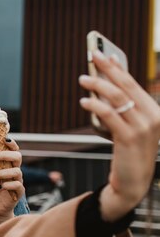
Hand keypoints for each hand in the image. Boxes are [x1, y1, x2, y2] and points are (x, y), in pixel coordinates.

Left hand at [0, 138, 24, 224]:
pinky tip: (0, 186)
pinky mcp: (19, 192)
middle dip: (7, 154)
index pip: (13, 151)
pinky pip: (17, 185)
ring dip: (4, 172)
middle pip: (18, 157)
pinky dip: (8, 184)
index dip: (11, 144)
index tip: (4, 138)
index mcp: (8, 164)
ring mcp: (18, 181)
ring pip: (17, 171)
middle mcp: (15, 170)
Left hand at [79, 50, 159, 221]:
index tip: (106, 55)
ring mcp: (142, 127)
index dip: (119, 68)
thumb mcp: (128, 128)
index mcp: (155, 112)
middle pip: (126, 86)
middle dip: (108, 69)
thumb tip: (104, 88)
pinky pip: (109, 115)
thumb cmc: (128, 153)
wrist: (132, 182)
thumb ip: (121, 109)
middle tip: (93, 56)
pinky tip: (84, 101)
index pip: (134, 84)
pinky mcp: (128, 138)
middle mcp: (152, 117)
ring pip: (117, 98)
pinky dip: (96, 105)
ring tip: (83, 78)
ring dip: (98, 85)